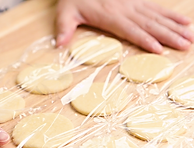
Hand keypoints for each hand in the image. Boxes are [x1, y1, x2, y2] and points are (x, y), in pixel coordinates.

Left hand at [55, 0, 193, 53]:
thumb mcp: (65, 12)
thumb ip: (64, 28)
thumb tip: (59, 45)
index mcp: (110, 16)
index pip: (131, 30)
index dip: (145, 39)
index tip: (160, 49)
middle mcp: (126, 10)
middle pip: (150, 24)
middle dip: (168, 36)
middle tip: (186, 45)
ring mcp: (134, 4)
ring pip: (157, 17)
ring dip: (174, 27)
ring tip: (189, 35)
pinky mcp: (137, 1)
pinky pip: (156, 8)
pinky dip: (170, 15)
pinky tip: (182, 20)